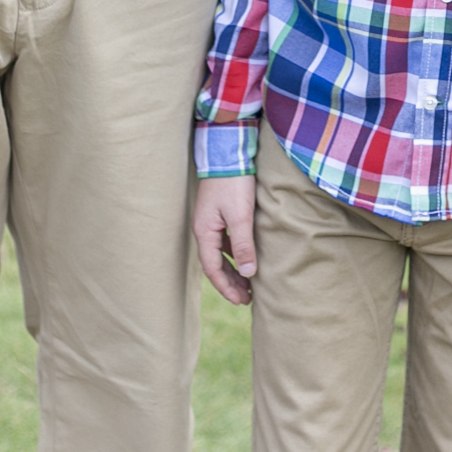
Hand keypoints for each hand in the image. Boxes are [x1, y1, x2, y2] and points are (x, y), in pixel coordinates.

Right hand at [192, 174, 258, 304]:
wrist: (227, 151)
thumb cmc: (234, 182)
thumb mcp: (240, 216)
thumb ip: (243, 245)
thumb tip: (248, 273)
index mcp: (204, 232)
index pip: (212, 269)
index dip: (226, 287)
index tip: (241, 300)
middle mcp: (203, 229)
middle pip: (214, 264)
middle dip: (230, 283)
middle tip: (246, 298)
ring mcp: (209, 221)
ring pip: (219, 254)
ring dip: (233, 269)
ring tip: (248, 283)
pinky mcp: (218, 213)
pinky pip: (224, 242)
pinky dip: (234, 254)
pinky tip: (246, 258)